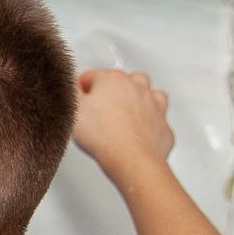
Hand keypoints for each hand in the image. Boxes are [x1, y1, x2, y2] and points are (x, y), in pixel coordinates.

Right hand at [72, 68, 174, 182]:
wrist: (131, 158)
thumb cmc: (103, 134)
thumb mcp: (72, 109)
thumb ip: (70, 93)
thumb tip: (72, 87)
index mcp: (113, 80)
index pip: (92, 76)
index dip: (80, 89)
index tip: (78, 101)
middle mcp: (137, 88)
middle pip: (125, 80)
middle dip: (113, 90)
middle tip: (101, 106)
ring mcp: (154, 106)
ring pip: (150, 94)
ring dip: (139, 100)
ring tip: (125, 114)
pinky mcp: (163, 127)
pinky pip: (158, 120)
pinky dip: (150, 124)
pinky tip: (139, 133)